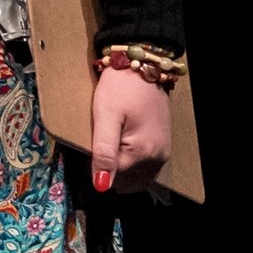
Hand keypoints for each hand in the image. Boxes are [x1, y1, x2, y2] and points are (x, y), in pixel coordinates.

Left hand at [89, 66, 170, 196]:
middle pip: (127, 182)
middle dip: (110, 171)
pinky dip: (131, 163)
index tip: (89, 149)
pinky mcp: (163, 145)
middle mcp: (157, 158)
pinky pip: (145, 167)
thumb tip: (101, 186)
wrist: (141, 66)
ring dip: (121, 169)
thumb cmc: (120, 88)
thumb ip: (104, 152)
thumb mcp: (105, 117)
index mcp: (142, 153)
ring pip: (137, 177)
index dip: (97, 168)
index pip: (113, 179)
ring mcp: (163, 152)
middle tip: (98, 147)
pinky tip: (121, 145)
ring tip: (109, 143)